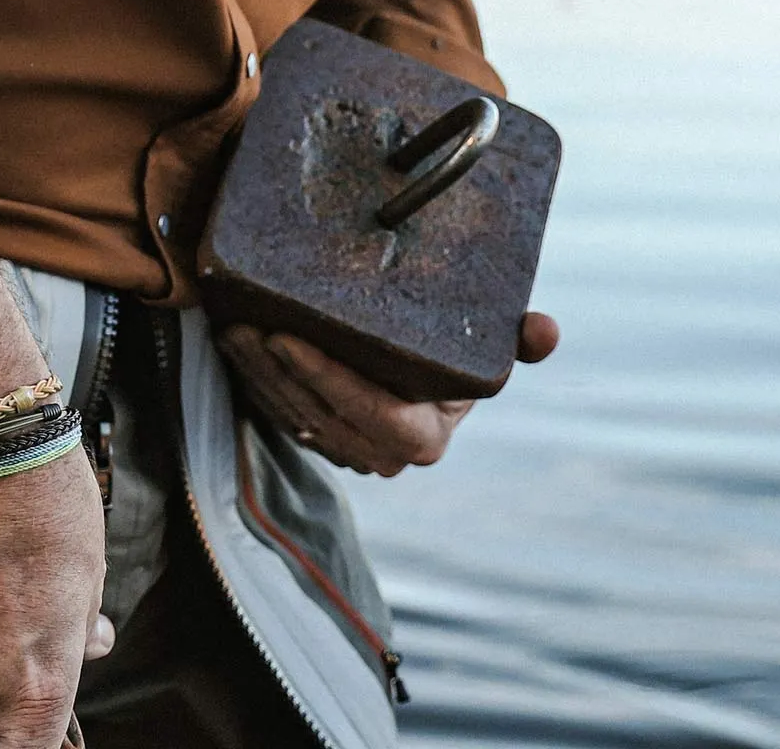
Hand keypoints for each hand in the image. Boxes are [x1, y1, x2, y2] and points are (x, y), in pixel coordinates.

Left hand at [218, 312, 559, 477]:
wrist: (428, 376)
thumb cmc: (460, 353)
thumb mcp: (488, 346)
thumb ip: (518, 341)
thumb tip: (546, 330)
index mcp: (426, 435)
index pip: (375, 414)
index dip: (328, 379)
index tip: (289, 337)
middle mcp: (386, 455)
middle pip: (323, 416)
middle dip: (279, 373)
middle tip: (248, 325)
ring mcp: (349, 453)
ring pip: (294, 418)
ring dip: (257, 375)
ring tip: (232, 328)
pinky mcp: (321, 441)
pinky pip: (280, 417)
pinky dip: (254, 383)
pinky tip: (235, 345)